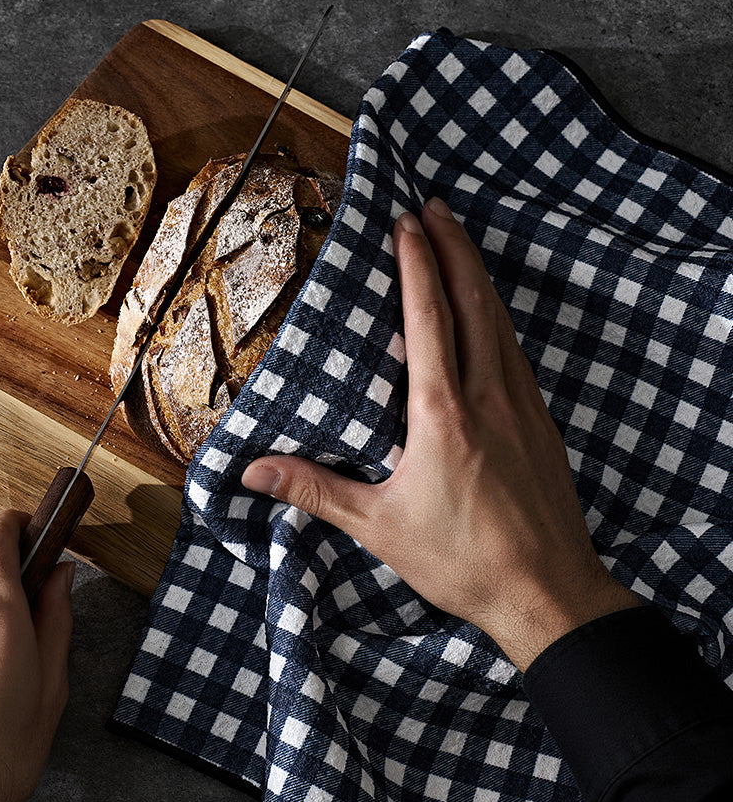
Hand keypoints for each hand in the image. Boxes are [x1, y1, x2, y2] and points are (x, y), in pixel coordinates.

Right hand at [242, 198, 637, 669]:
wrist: (549, 594)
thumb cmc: (463, 561)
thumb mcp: (378, 526)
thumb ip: (314, 490)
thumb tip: (252, 473)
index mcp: (443, 413)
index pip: (429, 318)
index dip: (417, 265)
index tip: (406, 223)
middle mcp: (488, 396)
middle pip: (474, 302)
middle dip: (454, 248)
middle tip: (437, 208)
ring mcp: (523, 407)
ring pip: (501, 322)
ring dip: (478, 277)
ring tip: (461, 244)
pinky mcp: (541, 425)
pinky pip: (517, 353)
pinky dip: (498, 319)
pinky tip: (490, 319)